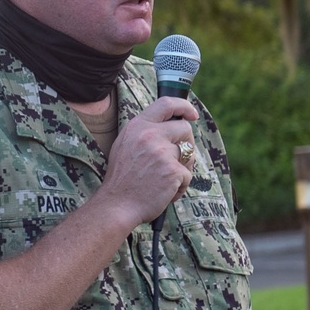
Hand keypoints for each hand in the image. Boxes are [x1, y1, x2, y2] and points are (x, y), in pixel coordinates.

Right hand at [99, 96, 198, 226]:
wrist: (116, 205)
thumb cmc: (122, 179)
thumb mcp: (125, 145)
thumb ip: (145, 133)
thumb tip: (170, 126)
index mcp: (138, 126)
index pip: (166, 104)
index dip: (184, 107)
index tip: (192, 114)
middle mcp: (150, 135)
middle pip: (185, 128)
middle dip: (187, 144)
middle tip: (179, 160)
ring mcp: (162, 152)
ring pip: (189, 153)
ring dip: (183, 168)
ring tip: (165, 181)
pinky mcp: (173, 170)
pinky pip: (187, 175)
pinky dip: (180, 187)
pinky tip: (164, 193)